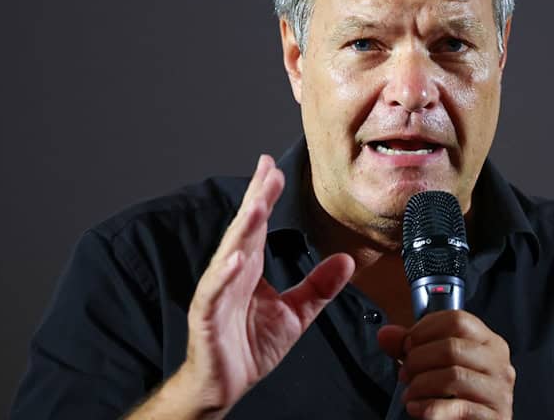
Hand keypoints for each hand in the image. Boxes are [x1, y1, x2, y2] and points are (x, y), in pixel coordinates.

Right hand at [179, 155, 354, 415]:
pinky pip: (215, 292)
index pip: (258, 226)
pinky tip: (237, 259)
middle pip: (244, 231)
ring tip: (256, 206)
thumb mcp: (295, 314)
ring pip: (228, 255)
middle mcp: (231, 274)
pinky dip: (224, 275)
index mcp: (250, 269)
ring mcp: (217, 293)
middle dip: (255, 200)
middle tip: (267, 171)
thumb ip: (319, 287)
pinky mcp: (207, 317)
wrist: (223, 384)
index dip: (265, 197)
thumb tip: (346, 261)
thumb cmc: (249, 346)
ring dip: (241, 230)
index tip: (272, 168)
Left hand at [378, 311, 515, 419]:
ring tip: (410, 393)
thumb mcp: (433, 366)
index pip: (458, 320)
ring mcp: (499, 391)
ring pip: (453, 376)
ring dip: (421, 385)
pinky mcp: (493, 417)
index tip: (407, 344)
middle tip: (405, 373)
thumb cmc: (455, 396)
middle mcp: (499, 364)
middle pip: (453, 347)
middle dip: (418, 360)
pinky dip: (428, 408)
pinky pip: (455, 407)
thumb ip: (410, 347)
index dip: (425, 330)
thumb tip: (386, 334)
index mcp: (488, 343)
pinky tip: (417, 408)